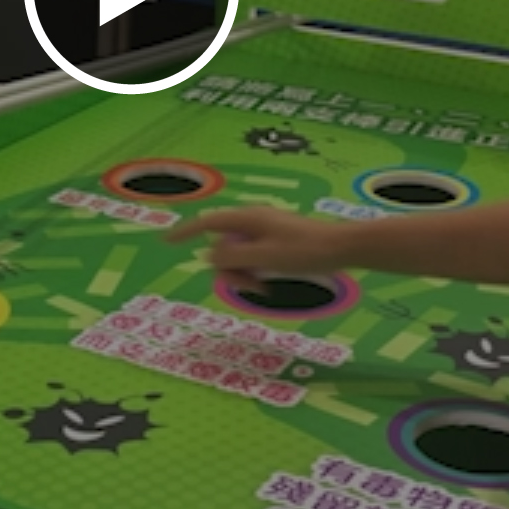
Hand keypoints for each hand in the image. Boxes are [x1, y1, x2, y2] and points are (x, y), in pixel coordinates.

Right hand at [165, 206, 353, 293]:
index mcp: (247, 218)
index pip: (207, 223)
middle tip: (249, 288)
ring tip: (263, 290)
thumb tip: (209, 257)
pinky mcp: (275, 242)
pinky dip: (254, 273)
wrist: (342, 247)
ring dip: (243, 275)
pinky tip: (269, 286)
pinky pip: (252, 258)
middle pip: (222, 246)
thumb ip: (232, 258)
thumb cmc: (304, 251)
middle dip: (228, 270)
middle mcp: (252, 221)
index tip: (166, 242)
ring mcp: (264, 232)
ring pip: (237, 256)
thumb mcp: (264, 258)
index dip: (185, 232)